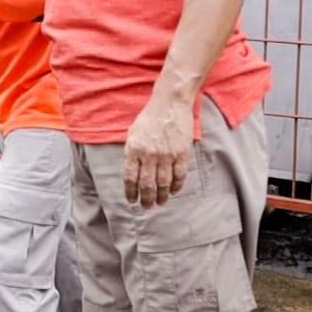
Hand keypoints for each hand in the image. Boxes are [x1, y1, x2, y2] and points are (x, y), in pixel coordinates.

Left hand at [122, 92, 194, 208]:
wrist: (169, 104)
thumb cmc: (149, 119)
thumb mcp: (133, 134)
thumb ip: (132, 154)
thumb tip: (132, 174)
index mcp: (134, 149)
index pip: (130, 178)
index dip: (130, 192)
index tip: (132, 200)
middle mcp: (149, 155)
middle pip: (147, 185)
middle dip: (146, 199)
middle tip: (146, 207)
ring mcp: (166, 155)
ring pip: (163, 184)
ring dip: (161, 196)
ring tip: (159, 203)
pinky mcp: (181, 154)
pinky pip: (178, 176)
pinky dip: (176, 187)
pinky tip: (172, 192)